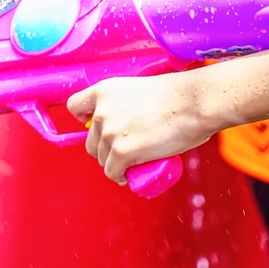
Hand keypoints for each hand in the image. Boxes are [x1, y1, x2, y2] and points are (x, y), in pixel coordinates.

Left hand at [66, 72, 218, 184]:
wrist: (193, 103)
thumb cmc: (176, 96)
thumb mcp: (138, 91)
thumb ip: (124, 104)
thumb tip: (126, 123)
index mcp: (103, 91)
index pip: (75, 107)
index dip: (84, 119)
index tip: (96, 126)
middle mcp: (101, 111)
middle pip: (90, 141)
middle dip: (105, 149)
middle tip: (125, 150)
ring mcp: (109, 132)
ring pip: (102, 159)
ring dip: (114, 164)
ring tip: (131, 163)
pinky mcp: (121, 152)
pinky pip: (112, 172)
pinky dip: (120, 177)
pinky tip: (129, 175)